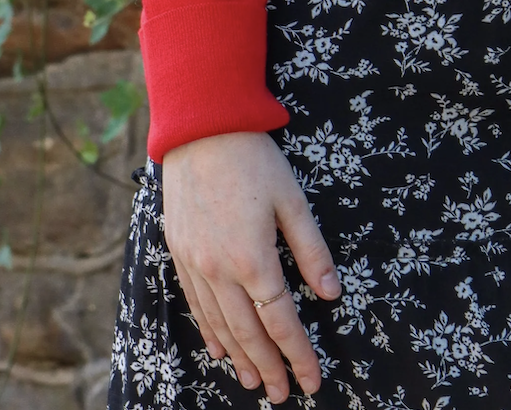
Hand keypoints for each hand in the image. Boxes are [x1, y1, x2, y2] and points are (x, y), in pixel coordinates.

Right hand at [162, 130, 340, 401]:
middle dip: (268, 366)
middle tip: (283, 393)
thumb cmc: (254, 159)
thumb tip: (331, 294)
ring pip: (220, 324)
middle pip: (249, 332)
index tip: (312, 380)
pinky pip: (195, 304)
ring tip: (253, 382)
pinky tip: (219, 349)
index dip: (298, 353)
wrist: (201, 128)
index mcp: (253, 258)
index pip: (281, 321)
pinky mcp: (179, 253)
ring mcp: (196, 263)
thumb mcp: (292, 199)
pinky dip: (209, 331)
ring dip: (239, 357)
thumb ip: (311, 250)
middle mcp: (220, 270)